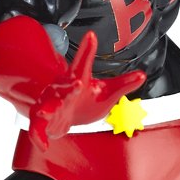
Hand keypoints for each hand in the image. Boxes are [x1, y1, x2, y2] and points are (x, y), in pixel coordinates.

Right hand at [28, 31, 146, 148]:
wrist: (63, 116)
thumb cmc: (83, 101)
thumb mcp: (106, 92)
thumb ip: (123, 84)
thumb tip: (142, 75)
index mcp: (77, 81)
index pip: (83, 63)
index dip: (88, 50)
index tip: (92, 36)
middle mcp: (62, 92)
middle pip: (64, 87)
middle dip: (69, 87)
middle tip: (76, 84)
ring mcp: (51, 107)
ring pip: (46, 107)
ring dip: (48, 109)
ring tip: (49, 111)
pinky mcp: (44, 122)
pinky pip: (37, 130)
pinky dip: (38, 136)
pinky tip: (43, 143)